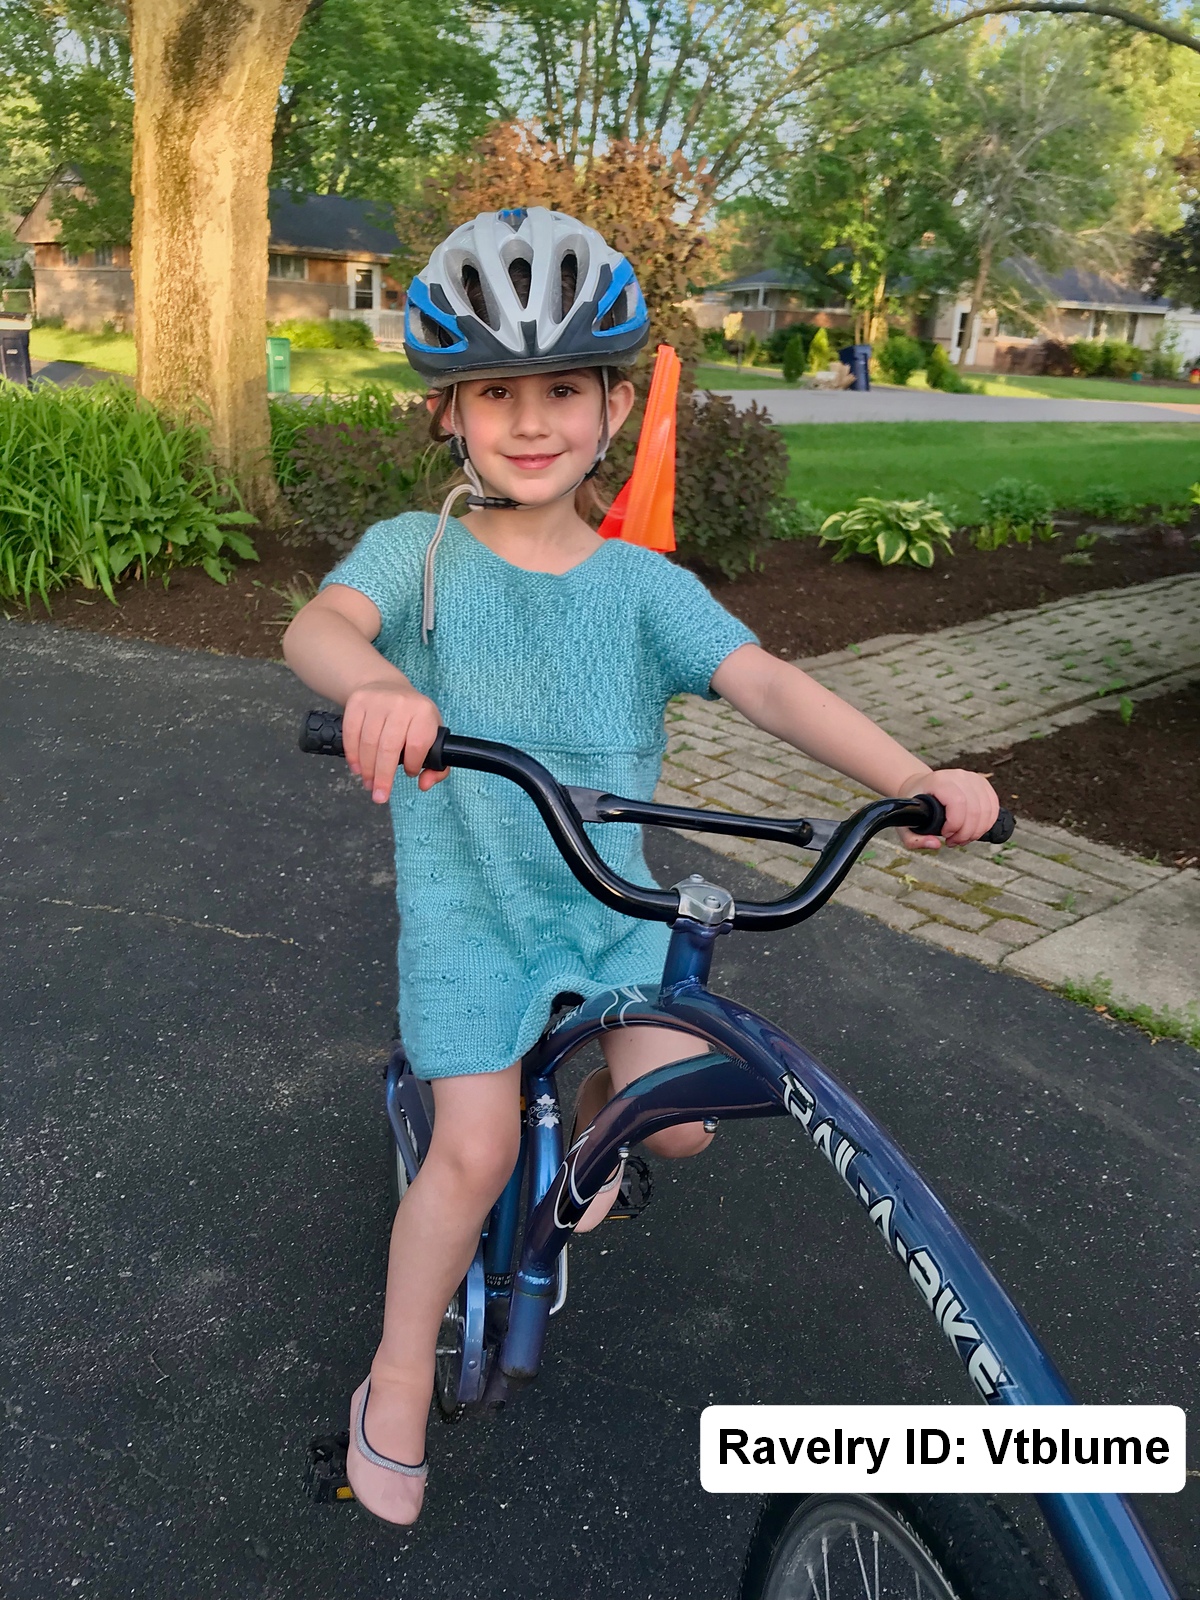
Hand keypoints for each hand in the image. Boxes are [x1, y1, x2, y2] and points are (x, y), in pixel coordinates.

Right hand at [342, 680, 445, 803]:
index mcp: (424, 712)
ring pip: (368, 743)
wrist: (385, 686)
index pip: (417, 745)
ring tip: (369, 783)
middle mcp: (401, 704)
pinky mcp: (357, 702)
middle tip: (380, 796)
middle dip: (383, 777)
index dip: (413, 765)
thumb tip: (424, 784)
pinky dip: (352, 755)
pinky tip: (357, 768)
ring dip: (367, 769)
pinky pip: (351, 733)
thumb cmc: (411, 718)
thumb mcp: (431, 734)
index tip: (410, 773)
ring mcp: (377, 701)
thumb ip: (436, 765)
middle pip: (389, 747)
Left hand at [896, 767, 999, 850]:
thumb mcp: (906, 824)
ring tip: (963, 837)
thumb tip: (936, 845)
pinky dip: (987, 823)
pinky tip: (974, 830)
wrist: (920, 787)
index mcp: (939, 781)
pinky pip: (993, 806)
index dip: (955, 824)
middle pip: (975, 809)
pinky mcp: (982, 783)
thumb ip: (914, 840)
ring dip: (977, 831)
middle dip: (967, 833)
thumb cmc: (914, 805)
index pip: (958, 802)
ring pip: (987, 810)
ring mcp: (972, 778)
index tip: (945, 834)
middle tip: (954, 841)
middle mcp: (958, 776)